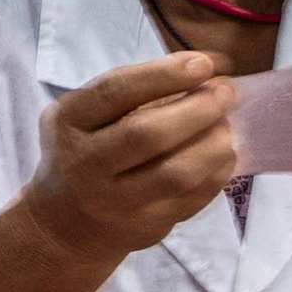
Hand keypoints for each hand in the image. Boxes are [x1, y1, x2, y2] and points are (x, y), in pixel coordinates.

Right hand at [23, 52, 238, 258]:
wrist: (65, 223)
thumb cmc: (86, 151)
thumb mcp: (87, 115)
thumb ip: (135, 91)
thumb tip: (207, 68)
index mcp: (69, 124)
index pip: (116, 92)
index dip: (166, 75)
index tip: (205, 64)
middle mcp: (84, 165)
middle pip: (148, 134)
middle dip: (199, 108)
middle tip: (225, 93)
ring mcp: (114, 202)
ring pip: (176, 172)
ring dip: (215, 142)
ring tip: (226, 125)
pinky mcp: (144, 227)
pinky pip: (193, 197)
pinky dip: (218, 170)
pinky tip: (222, 154)